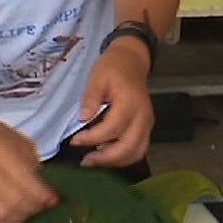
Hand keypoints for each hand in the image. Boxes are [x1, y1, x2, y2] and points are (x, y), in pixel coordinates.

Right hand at [0, 117, 57, 222]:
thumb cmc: (4, 140)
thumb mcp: (24, 146)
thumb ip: (36, 170)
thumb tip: (49, 198)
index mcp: (1, 152)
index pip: (25, 181)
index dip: (43, 195)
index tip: (54, 199)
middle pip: (14, 201)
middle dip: (34, 208)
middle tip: (43, 207)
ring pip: (1, 215)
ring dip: (20, 219)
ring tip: (29, 213)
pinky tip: (13, 220)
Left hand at [68, 39, 153, 167]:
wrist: (132, 61)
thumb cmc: (112, 67)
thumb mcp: (97, 76)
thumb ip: (90, 98)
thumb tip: (83, 119)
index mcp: (129, 102)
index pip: (112, 128)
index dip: (92, 138)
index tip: (75, 141)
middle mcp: (142, 116)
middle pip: (128, 147)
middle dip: (105, 158)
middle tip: (85, 161)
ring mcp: (147, 124)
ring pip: (136, 153)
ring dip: (115, 162)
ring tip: (94, 161)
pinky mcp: (146, 128)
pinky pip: (139, 149)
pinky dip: (123, 158)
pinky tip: (106, 155)